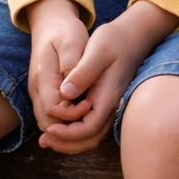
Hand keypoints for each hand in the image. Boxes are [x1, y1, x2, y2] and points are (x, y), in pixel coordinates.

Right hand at [26, 0, 90, 131]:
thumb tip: (69, 92)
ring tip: (92, 117)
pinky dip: (67, 121)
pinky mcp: (45, 94)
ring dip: (69, 127)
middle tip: (94, 115)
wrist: (52, 24)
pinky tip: (86, 113)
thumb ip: (71, 66)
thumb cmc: (65, 31)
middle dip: (70, 128)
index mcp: (42, 78)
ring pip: (49, 123)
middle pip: (49, 123)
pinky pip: (53, 116)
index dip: (72, 114)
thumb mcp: (72, 42)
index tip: (89, 104)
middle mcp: (37, 91)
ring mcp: (39, 94)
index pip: (52, 110)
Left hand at [33, 0, 178, 154]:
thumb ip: (83, 72)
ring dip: (69, 141)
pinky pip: (91, 125)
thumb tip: (65, 93)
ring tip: (47, 138)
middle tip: (43, 140)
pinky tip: (60, 125)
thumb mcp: (98, 49)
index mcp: (108, 95)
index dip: (68, 134)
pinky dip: (74, 132)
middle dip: (66, 143)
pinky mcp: (105, 101)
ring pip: (91, 135)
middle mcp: (111, 105)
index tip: (49, 128)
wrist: (134, 35)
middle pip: (90, 138)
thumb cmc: (115, 39)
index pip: (89, 128)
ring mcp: (109, 105)